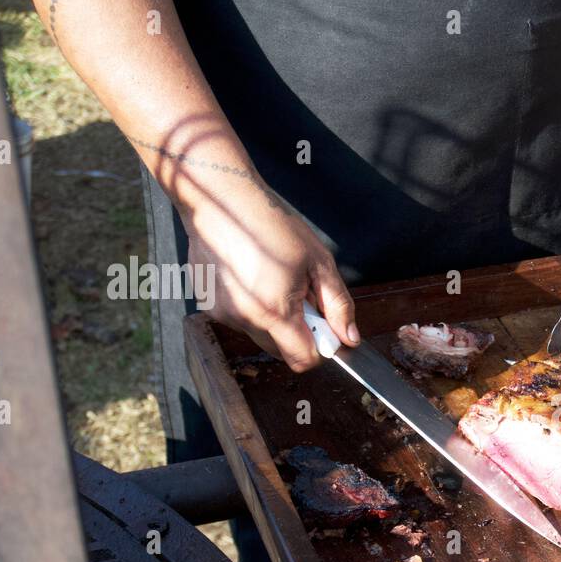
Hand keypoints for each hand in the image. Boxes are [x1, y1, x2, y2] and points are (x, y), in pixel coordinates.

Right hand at [182, 180, 358, 371]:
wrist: (222, 201)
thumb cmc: (272, 225)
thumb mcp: (318, 262)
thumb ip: (338, 305)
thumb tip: (350, 338)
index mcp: (275, 311)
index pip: (303, 360)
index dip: (320, 349)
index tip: (324, 328)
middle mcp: (245, 319)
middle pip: (282, 351)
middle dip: (297, 333)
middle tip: (299, 295)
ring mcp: (224, 314)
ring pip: (261, 336)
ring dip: (274, 319)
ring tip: (274, 280)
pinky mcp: (210, 306)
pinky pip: (241, 320)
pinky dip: (252, 308)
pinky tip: (252, 276)